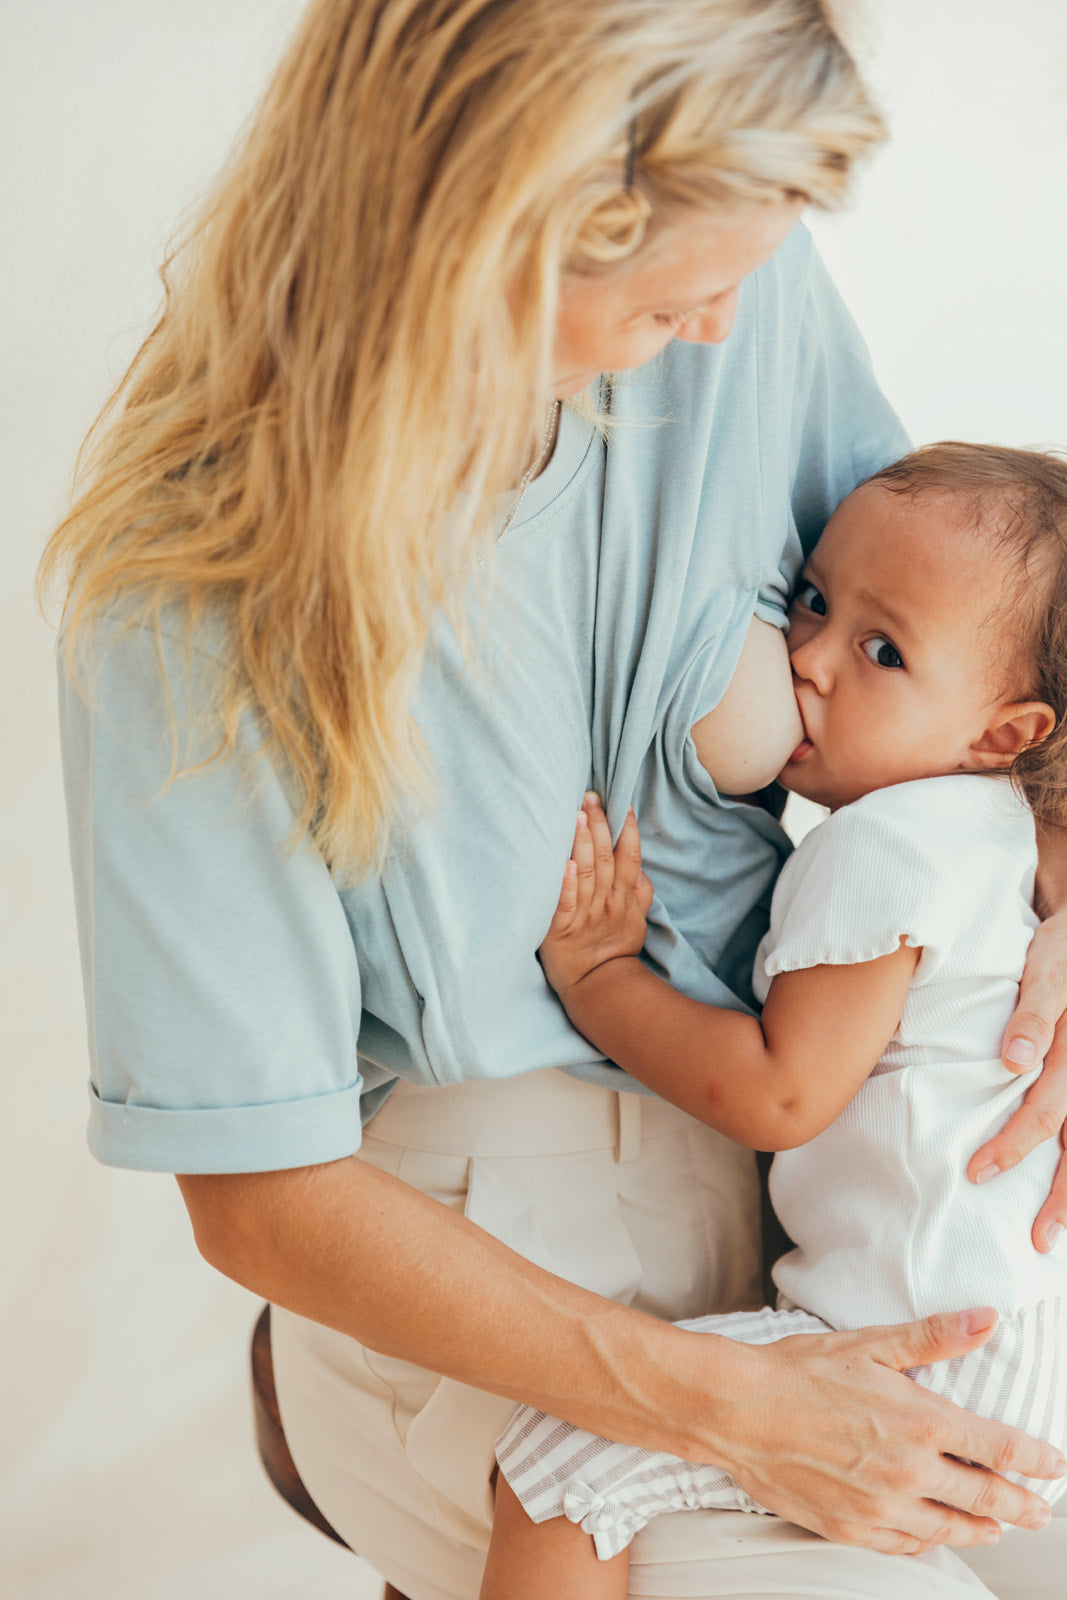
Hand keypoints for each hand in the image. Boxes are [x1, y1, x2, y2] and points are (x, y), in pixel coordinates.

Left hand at [539, 794, 653, 995]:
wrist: (599, 988)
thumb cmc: (614, 950)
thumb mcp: (635, 922)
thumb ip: (640, 894)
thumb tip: (642, 871)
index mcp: (623, 898)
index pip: (629, 858)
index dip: (626, 831)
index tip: (621, 804)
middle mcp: (605, 903)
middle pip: (605, 859)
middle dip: (599, 826)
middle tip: (590, 797)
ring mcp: (584, 916)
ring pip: (586, 875)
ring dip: (581, 845)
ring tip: (576, 816)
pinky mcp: (560, 931)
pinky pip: (565, 905)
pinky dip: (566, 885)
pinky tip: (564, 864)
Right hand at [710, 1307, 1065, 1553]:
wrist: (736, 1412)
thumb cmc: (797, 1372)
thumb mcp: (869, 1344)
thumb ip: (933, 1337)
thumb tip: (986, 1319)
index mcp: (921, 1421)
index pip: (1000, 1447)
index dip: (1035, 1459)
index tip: (1054, 1464)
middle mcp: (910, 1472)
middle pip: (987, 1497)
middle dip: (1022, 1504)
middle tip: (1041, 1510)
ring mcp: (882, 1508)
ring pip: (952, 1529)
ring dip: (983, 1527)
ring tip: (999, 1526)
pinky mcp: (853, 1530)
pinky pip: (908, 1545)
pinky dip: (932, 1540)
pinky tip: (938, 1534)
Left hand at [968, 907, 1066, 1249]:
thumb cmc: (1061, 950)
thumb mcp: (1047, 969)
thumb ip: (1035, 1014)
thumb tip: (1014, 1062)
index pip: (1045, 1112)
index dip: (1013, 1146)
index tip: (977, 1174)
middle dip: (1060, 1198)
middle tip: (1036, 1240)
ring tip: (1056, 1235)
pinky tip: (1066, 1196)